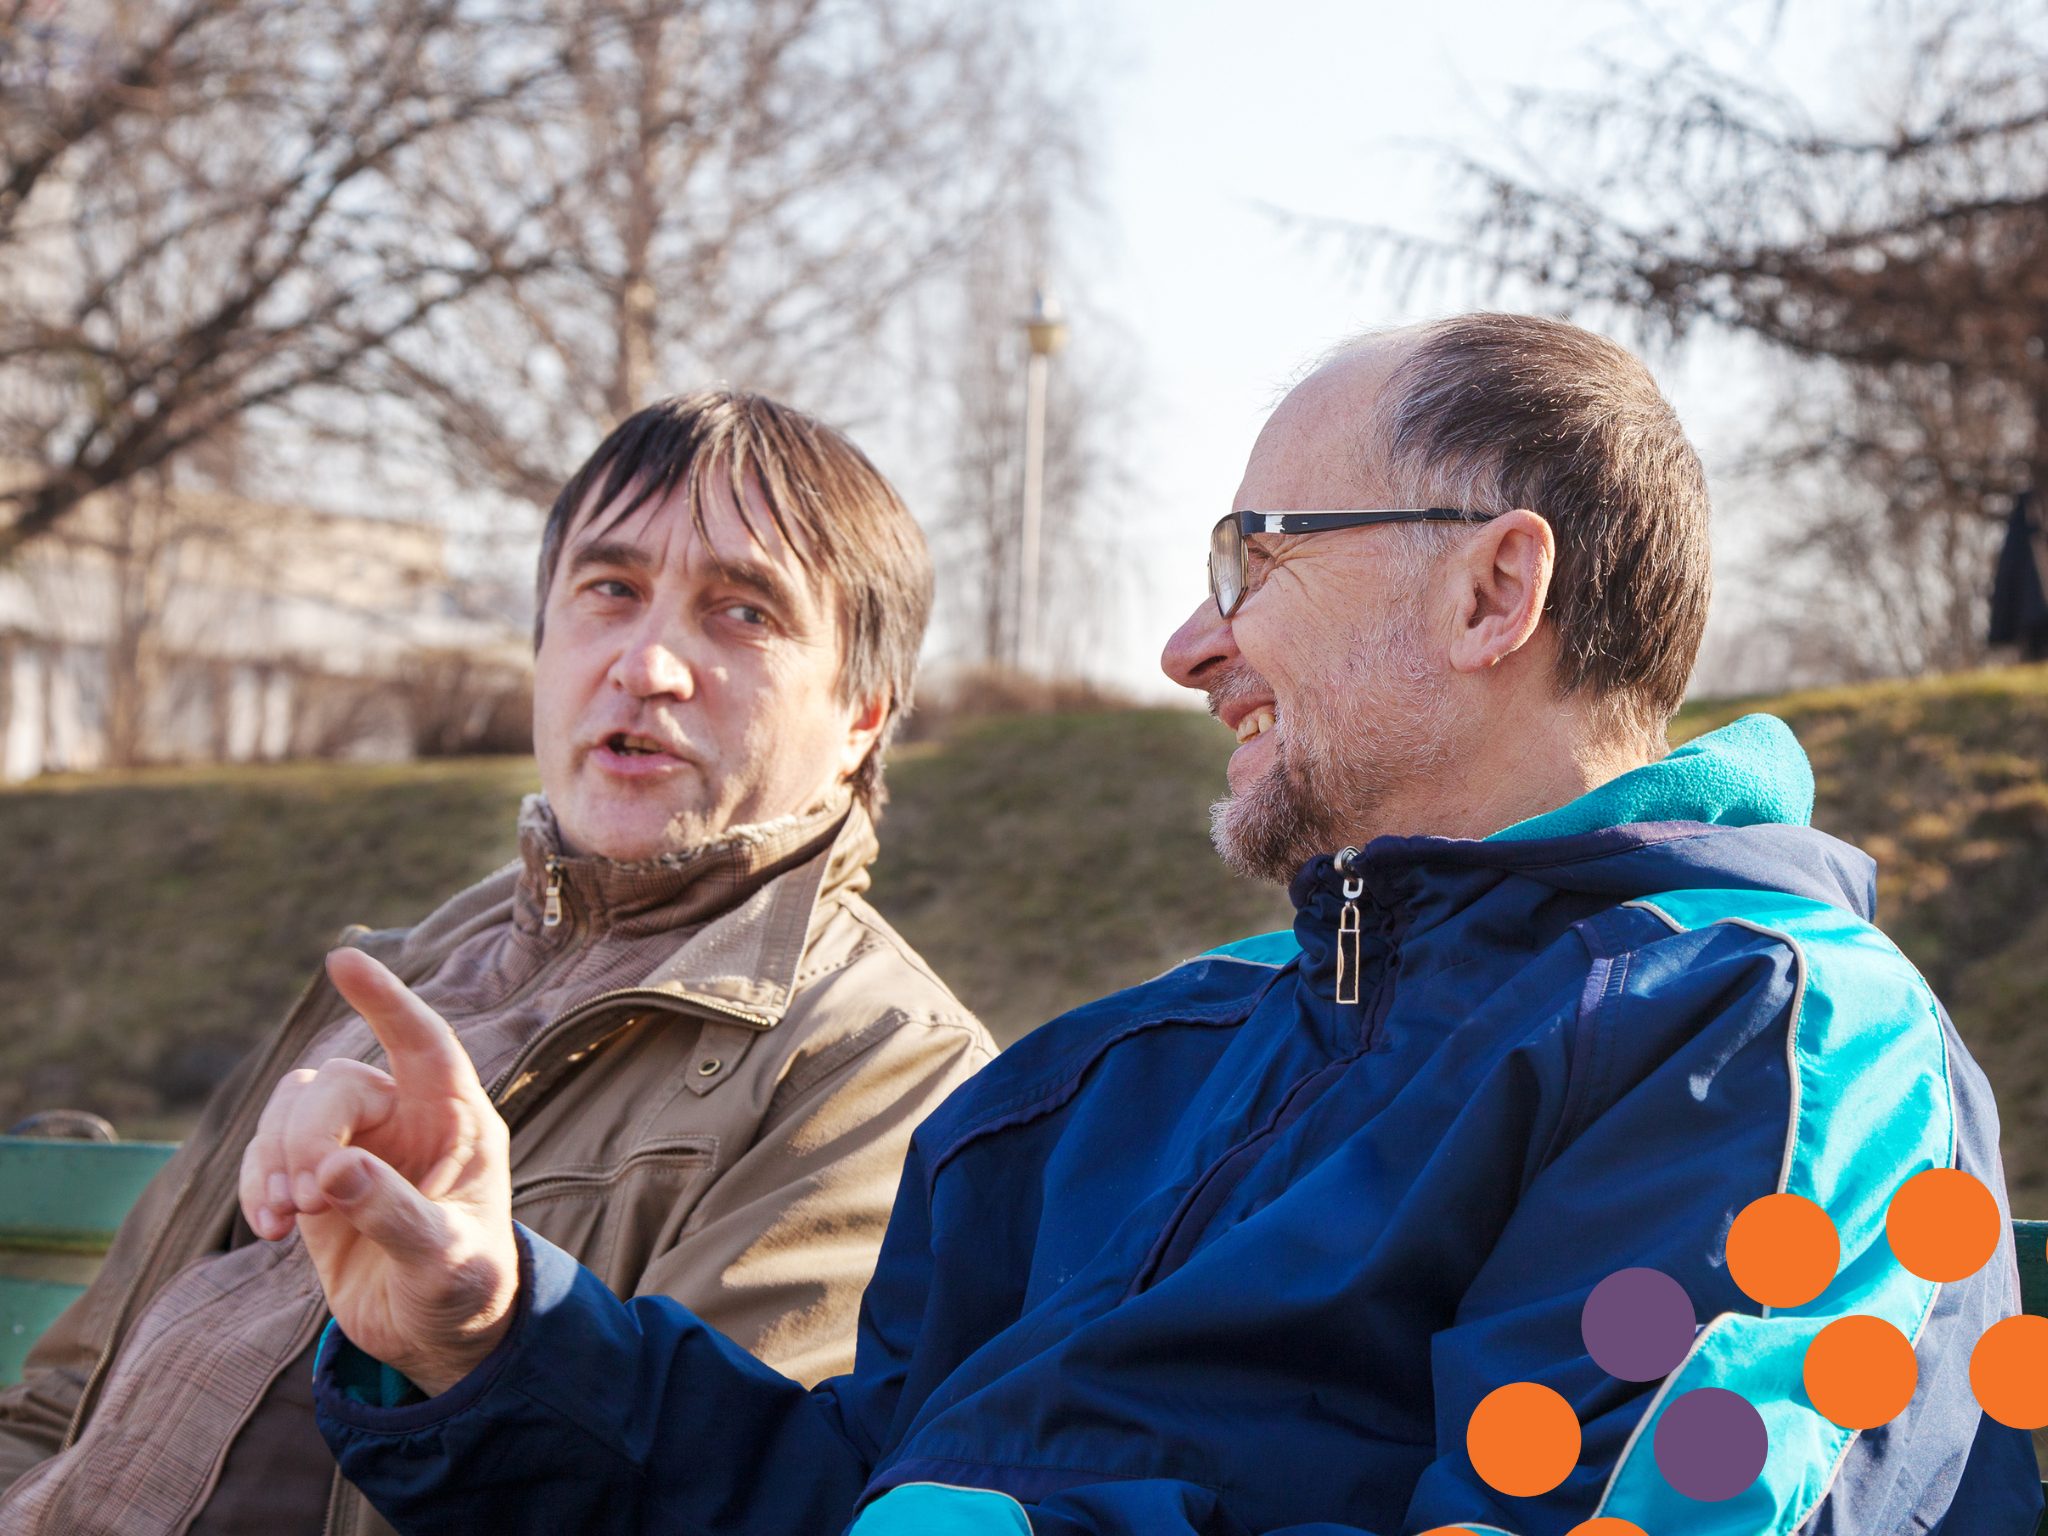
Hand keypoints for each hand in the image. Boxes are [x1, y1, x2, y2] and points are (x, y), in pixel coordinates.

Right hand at [240, 948, 519, 1394]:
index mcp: (457, 1120)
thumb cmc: (466, 1288)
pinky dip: (256, 1184)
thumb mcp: (445, 1259)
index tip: (342, 960)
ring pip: (293, 1110)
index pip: (423, 1042)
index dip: (386, 1000)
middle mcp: (406, 1118)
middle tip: (309, 1201)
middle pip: (337, 1085)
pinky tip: (267, 1229)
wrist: (439, 1334)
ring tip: (281, 1221)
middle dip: (308, 1135)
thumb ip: (396, 1213)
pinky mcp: (316, 1178)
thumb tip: (334, 1170)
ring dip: (273, 1159)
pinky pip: (267, 1155)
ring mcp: (358, 1144)